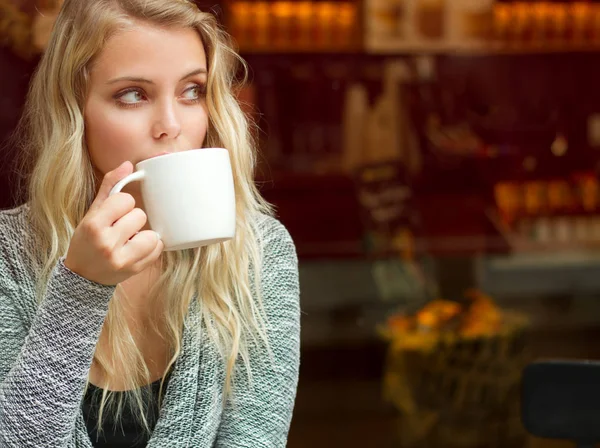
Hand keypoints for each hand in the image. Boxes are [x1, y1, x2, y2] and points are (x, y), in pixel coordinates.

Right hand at [64, 161, 163, 284]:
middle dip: (132, 219)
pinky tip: (137, 248)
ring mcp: (121, 259)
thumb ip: (109, 187)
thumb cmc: (87, 240)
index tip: (115, 213)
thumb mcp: (92, 213)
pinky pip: (157, 250)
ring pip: (151, 235)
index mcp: (94, 225)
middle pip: (140, 215)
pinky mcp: (134, 270)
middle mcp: (106, 243)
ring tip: (131, 239)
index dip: (123, 204)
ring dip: (144, 234)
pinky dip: (151, 247)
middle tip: (121, 228)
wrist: (83, 276)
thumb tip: (127, 164)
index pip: (125, 200)